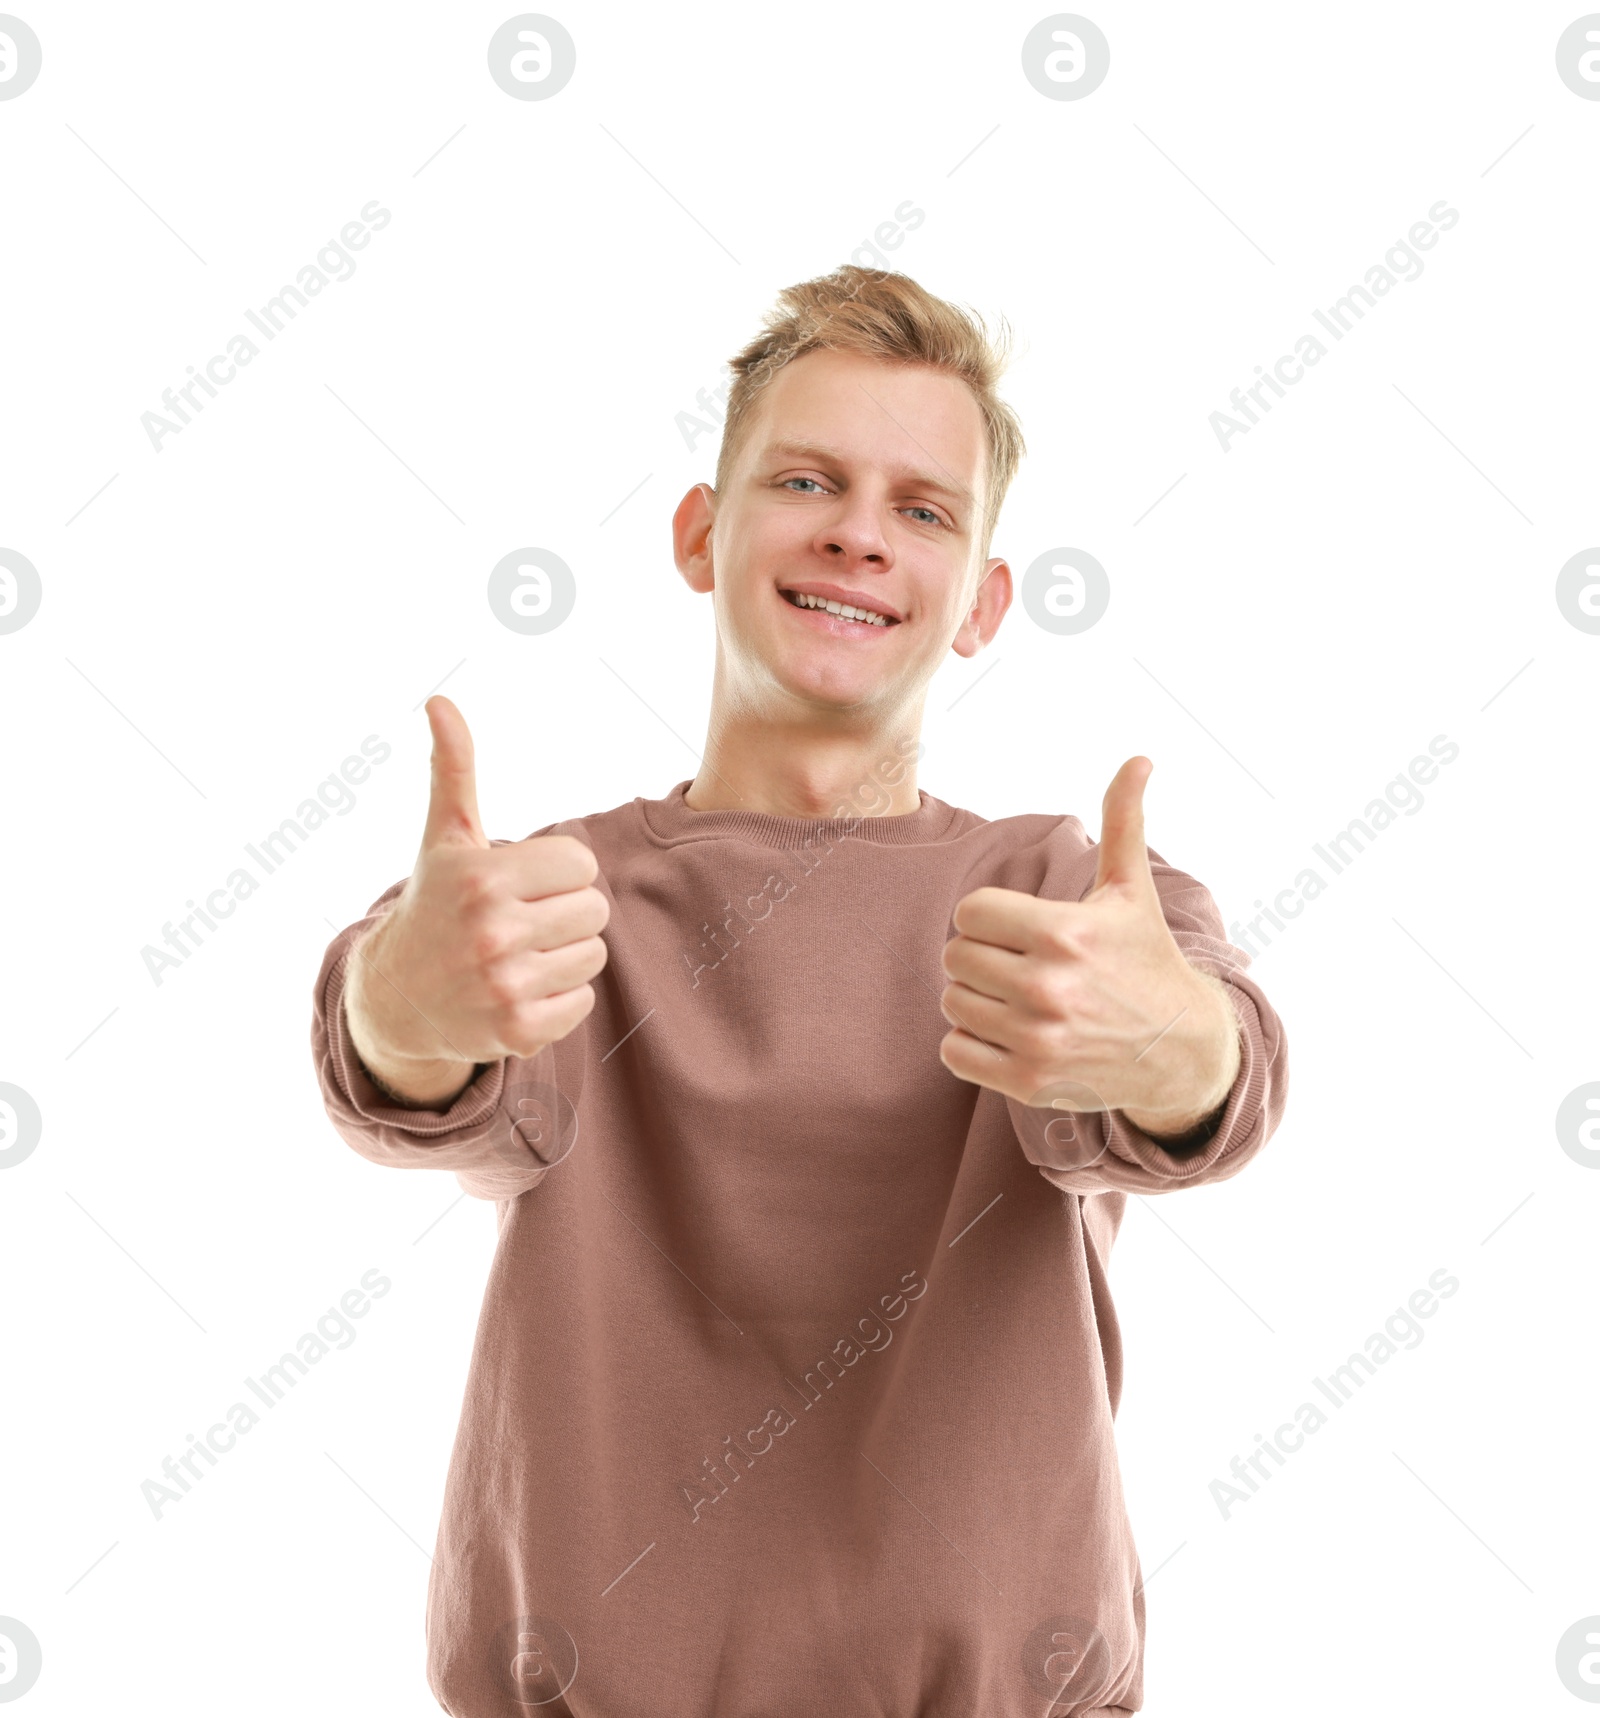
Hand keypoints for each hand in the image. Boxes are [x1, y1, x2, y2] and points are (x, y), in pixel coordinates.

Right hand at [343, 696, 609, 1103]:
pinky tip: (520, 990)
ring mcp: (505, 986)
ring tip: (521, 954)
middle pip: (595, 910)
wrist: (395, 999)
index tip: (522, 883)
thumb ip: (453, 769)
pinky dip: (560, 998)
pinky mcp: (518, 1031)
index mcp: (483, 878)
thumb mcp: (445, 838)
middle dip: (566, 912)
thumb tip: (440, 700)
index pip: (581, 864)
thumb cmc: (436, 905)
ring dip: (565, 955)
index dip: (558, 872)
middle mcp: (492, 932)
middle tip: (523, 920)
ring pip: (593, 955)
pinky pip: (583, 1002)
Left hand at [938, 758, 1238, 1133]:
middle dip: (982, 956)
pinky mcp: (1029, 1082)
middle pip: (956, 957)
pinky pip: (955, 1052)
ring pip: (952, 1003)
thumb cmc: (1144, 958)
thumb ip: (1123, 821)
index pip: (970, 912)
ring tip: (1017, 998)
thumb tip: (1139, 758)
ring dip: (975, 1000)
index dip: (990, 917)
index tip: (1020, 929)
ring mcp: (1038, 1039)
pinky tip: (1008, 1033)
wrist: (1179, 1049)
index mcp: (1064, 932)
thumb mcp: (1131, 889)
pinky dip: (971, 1043)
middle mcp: (1049, 987)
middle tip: (1018, 964)